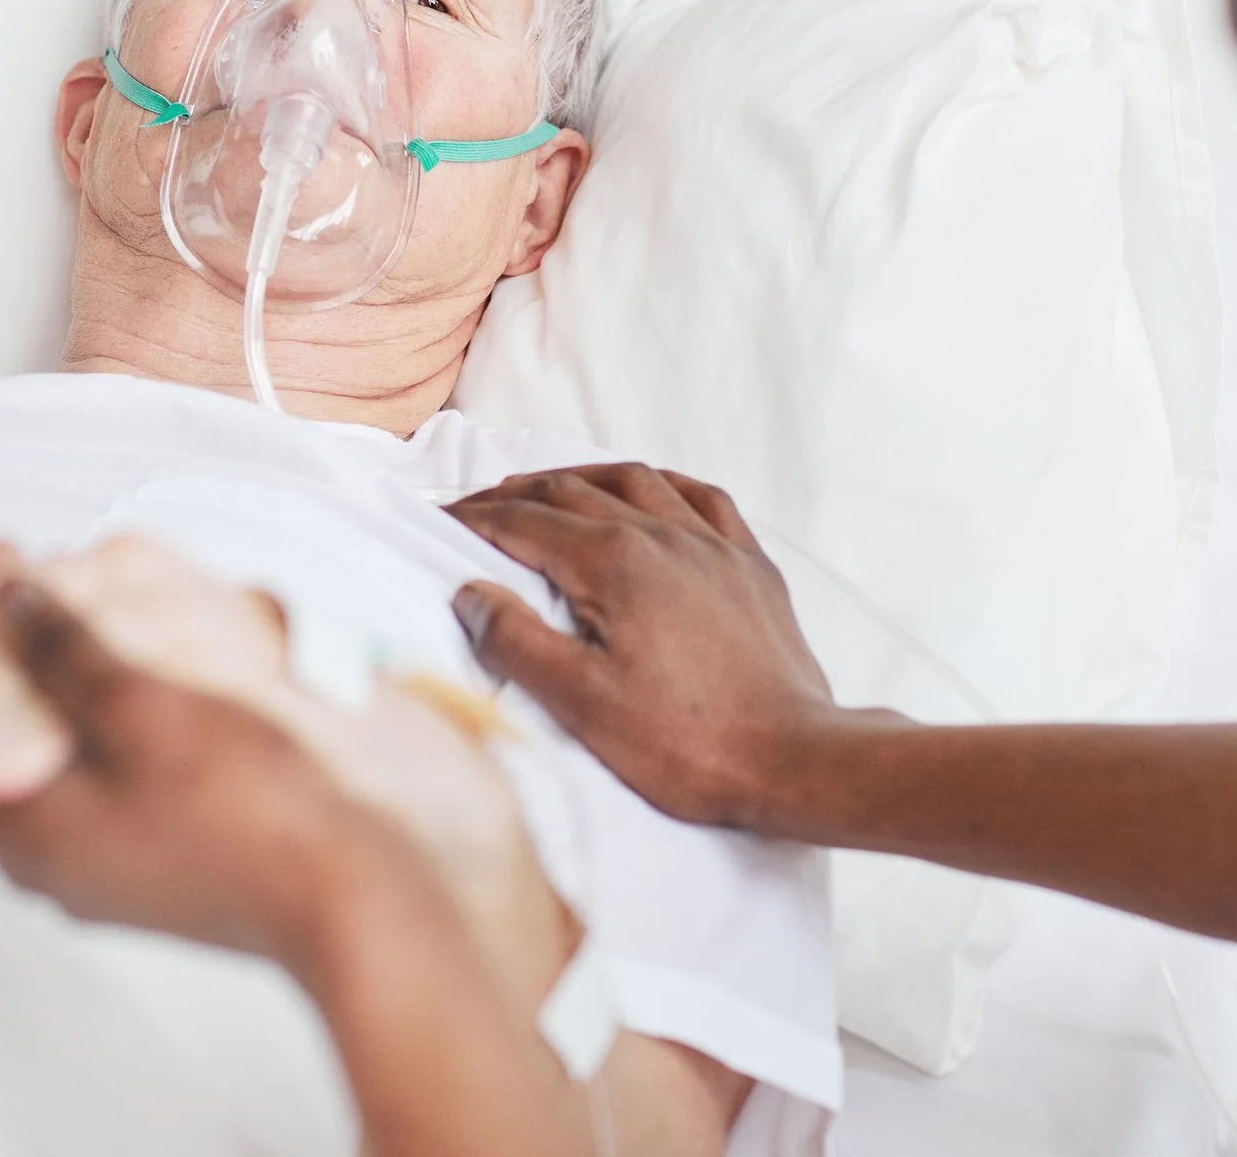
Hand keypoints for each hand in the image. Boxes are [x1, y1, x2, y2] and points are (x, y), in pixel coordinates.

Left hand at [0, 569, 408, 967]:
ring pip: (55, 752)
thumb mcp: (140, 706)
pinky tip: (126, 673)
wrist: (353, 890)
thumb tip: (8, 599)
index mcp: (28, 829)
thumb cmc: (250, 816)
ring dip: (50, 680)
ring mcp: (111, 858)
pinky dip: (100, 713)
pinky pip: (107, 771)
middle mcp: (57, 854)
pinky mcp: (163, 849)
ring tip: (54, 614)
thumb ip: (62, 648)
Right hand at [446, 463, 838, 829]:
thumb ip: (517, 642)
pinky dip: (662, 484)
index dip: (477, 517)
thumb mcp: (581, 704)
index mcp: (615, 562)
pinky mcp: (751, 566)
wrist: (793, 759)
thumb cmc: (685, 743)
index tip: (443, 519)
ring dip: (584, 477)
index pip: (526, 522)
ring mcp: (714, 545)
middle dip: (519, 493)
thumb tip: (471, 594)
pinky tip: (650, 492)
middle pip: (574, 490)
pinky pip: (703, 498)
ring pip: (637, 481)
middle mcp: (664, 535)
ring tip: (551, 487)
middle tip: (481, 506)